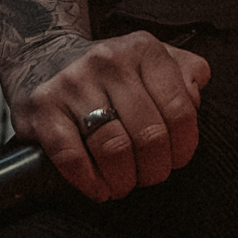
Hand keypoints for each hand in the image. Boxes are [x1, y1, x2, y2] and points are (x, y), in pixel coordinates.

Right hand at [12, 29, 211, 201]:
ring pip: (113, 149)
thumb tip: (195, 97)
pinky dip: (89, 181)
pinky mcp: (42, 107)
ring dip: (123, 180)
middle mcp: (109, 61)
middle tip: (148, 177)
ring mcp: (73, 82)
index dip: (183, 146)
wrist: (42, 56)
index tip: (175, 160)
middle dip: (154, 169)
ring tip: (123, 184)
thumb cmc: (109, 72)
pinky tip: (98, 188)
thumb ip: (185, 74)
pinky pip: (71, 157)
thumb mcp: (152, 60)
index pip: (180, 110)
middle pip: (149, 134)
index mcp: (143, 49)